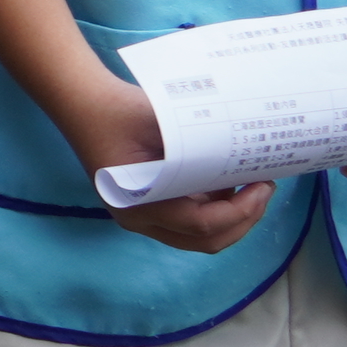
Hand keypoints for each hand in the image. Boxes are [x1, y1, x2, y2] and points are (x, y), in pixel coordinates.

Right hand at [46, 56, 275, 254]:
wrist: (82, 104)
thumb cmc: (120, 112)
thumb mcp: (163, 125)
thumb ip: (200, 148)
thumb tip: (248, 159)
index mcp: (140, 205)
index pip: (202, 225)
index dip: (241, 211)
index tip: (263, 184)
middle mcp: (140, 220)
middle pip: (206, 242)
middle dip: (244, 221)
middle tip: (264, 190)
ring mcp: (142, 217)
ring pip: (200, 236)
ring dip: (232, 217)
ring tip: (251, 185)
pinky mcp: (147, 207)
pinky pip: (189, 221)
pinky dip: (215, 209)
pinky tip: (226, 183)